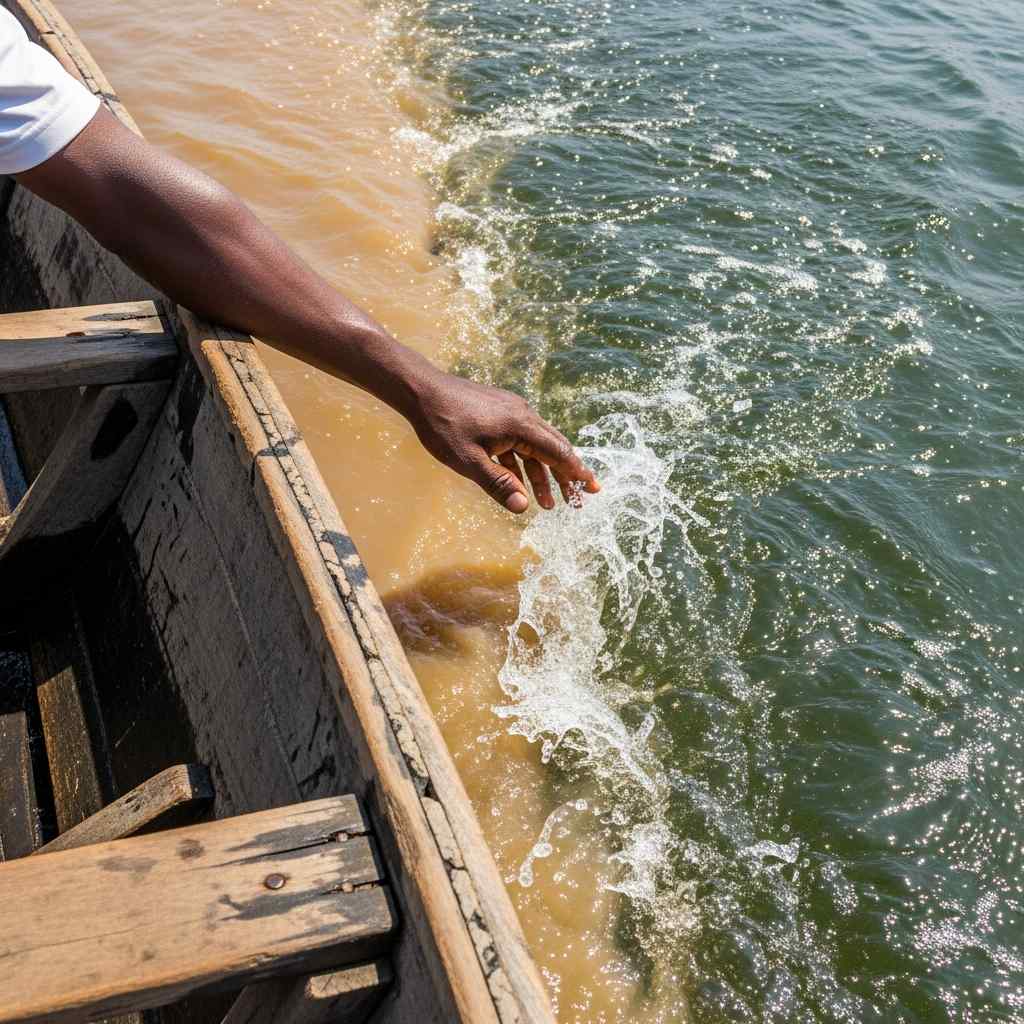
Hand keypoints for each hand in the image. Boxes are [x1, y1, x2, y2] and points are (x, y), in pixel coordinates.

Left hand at [407, 369, 600, 512]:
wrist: (421, 390)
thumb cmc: (442, 425)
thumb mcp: (468, 461)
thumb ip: (497, 484)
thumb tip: (523, 508)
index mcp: (521, 425)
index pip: (559, 452)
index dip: (576, 474)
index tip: (592, 489)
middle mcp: (522, 415)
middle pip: (553, 449)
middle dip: (565, 477)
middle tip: (577, 500)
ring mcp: (511, 412)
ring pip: (536, 447)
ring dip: (541, 474)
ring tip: (546, 503)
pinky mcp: (499, 413)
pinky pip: (520, 441)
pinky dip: (524, 462)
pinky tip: (518, 482)